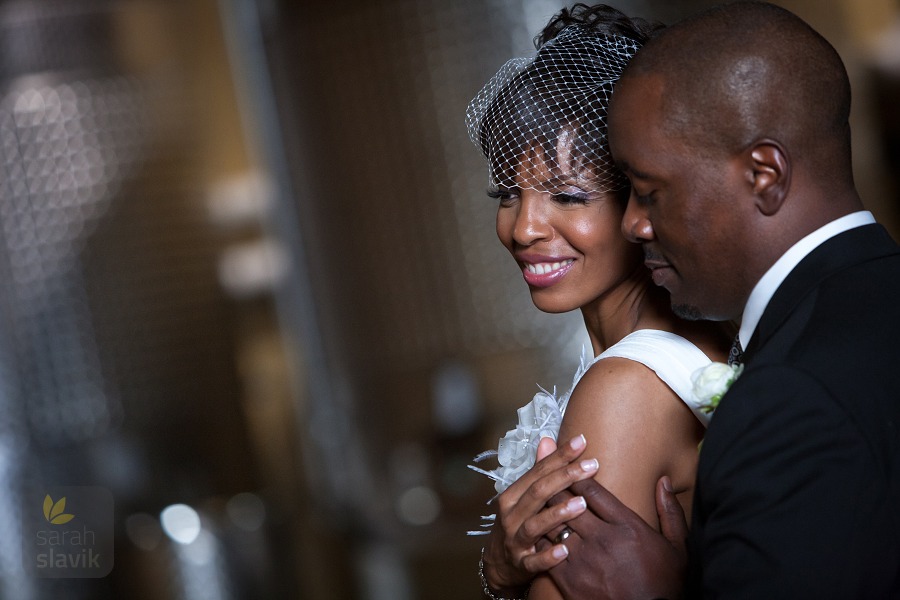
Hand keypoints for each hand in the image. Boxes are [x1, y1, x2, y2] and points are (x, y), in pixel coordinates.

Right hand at [481, 435, 599, 593]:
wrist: (498, 565)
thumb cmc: (517, 524)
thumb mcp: (523, 497)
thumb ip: (537, 471)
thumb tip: (548, 440)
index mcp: (513, 495)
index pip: (537, 471)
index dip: (559, 456)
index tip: (581, 441)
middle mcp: (511, 515)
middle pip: (537, 492)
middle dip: (565, 477)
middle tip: (592, 465)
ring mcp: (514, 540)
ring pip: (535, 525)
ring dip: (558, 514)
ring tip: (583, 504)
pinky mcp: (520, 565)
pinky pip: (534, 562)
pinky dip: (548, 557)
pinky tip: (565, 551)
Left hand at [547, 476, 687, 599]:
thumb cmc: (666, 584)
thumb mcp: (677, 547)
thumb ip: (670, 511)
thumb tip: (664, 481)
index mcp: (627, 526)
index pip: (593, 491)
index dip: (577, 475)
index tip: (571, 467)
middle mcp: (602, 538)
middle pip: (567, 502)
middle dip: (556, 488)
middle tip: (548, 479)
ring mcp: (584, 559)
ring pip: (553, 524)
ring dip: (545, 512)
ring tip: (539, 503)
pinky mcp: (570, 579)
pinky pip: (546, 551)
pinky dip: (540, 539)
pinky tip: (538, 533)